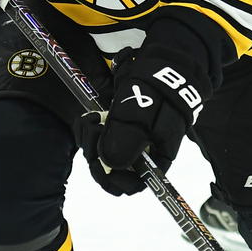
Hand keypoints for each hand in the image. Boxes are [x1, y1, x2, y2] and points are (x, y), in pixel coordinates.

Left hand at [81, 48, 208, 195]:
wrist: (162, 65)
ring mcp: (128, 140)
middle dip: (95, 154)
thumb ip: (126, 141)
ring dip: (89, 140)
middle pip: (111, 171)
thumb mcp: (141, 114)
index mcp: (154, 158)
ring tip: (92, 119)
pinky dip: (89, 130)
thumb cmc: (157, 91)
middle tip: (92, 131)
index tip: (99, 161)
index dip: (113, 180)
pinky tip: (91, 116)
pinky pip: (97, 139)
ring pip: (101, 155)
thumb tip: (109, 164)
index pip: (133, 185)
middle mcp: (140, 154)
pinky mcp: (117, 128)